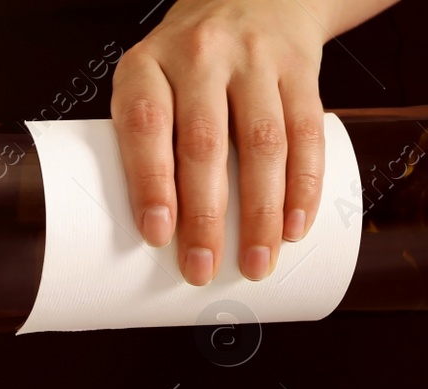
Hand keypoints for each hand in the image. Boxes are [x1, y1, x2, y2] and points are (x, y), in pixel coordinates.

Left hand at [112, 0, 330, 283]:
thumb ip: (146, 142)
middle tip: (201, 268)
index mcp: (146, 66)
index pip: (145, 125)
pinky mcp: (300, 68)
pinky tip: (294, 226)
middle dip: (204, 217)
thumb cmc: (184, 64)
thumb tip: (147, 235)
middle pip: (204, 144)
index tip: (156, 235)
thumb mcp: (149, 82)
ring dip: (260, 213)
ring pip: (262, 144)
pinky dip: (304, 185)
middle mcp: (199, 57)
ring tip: (254, 263)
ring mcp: (254, 60)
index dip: (150, 183)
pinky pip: (307, 132)